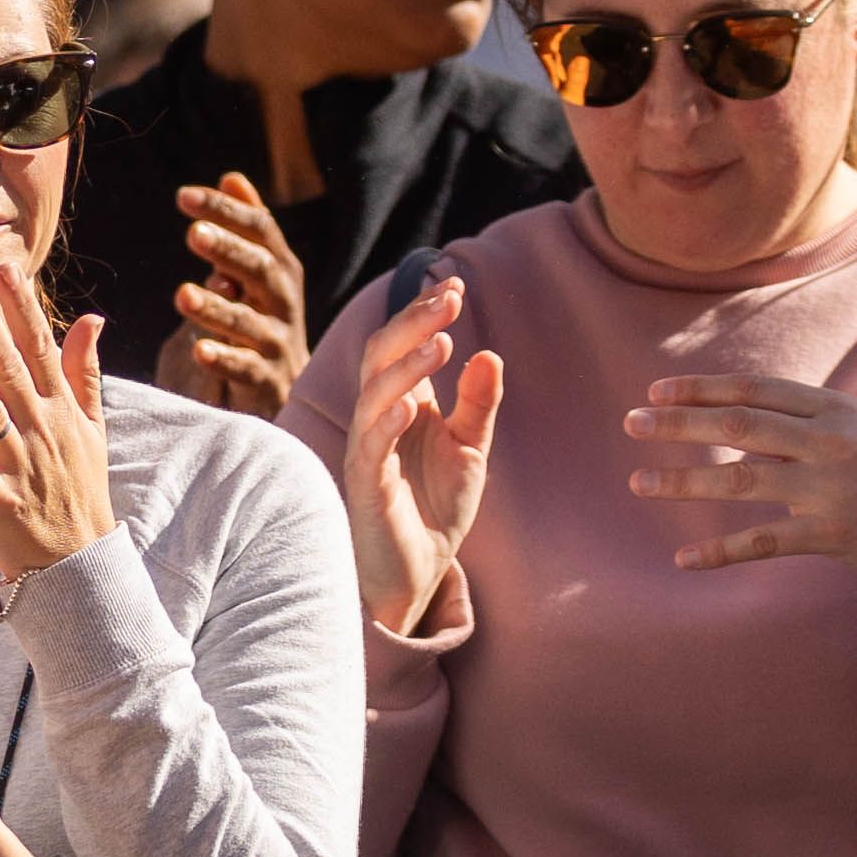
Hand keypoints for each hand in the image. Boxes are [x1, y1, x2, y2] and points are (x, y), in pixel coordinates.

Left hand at [0, 266, 115, 578]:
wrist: (79, 566)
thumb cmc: (79, 491)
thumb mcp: (91, 428)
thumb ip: (84, 371)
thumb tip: (92, 317)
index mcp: (61, 412)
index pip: (40, 350)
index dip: (22, 310)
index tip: (4, 271)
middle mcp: (43, 433)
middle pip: (13, 373)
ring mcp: (22, 469)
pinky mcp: (1, 507)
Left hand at [165, 181, 308, 414]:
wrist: (282, 397)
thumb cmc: (257, 324)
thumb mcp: (252, 274)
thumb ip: (243, 232)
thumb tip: (232, 178)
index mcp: (278, 271)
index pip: (259, 231)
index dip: (226, 212)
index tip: (183, 196)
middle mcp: (284, 303)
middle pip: (262, 270)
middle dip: (230, 250)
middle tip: (193, 234)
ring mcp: (278, 345)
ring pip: (250, 322)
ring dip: (217, 307)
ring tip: (182, 295)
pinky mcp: (269, 385)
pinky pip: (247, 370)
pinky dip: (224, 358)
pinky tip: (199, 349)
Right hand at [338, 276, 499, 637]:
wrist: (418, 572)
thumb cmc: (435, 507)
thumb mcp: (470, 449)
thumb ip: (477, 404)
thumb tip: (489, 354)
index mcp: (401, 402)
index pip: (403, 344)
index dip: (424, 313)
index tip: (456, 284)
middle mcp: (379, 418)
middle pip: (381, 356)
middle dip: (413, 324)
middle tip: (448, 299)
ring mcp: (369, 450)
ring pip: (374, 394)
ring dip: (406, 366)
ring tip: (440, 342)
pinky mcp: (367, 486)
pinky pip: (371, 447)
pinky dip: (388, 422)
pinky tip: (411, 404)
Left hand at [621, 375, 856, 591]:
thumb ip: (807, 421)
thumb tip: (735, 423)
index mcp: (836, 408)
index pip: (755, 389)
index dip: (702, 388)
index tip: (658, 391)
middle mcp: (830, 442)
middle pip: (738, 426)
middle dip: (679, 424)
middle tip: (631, 424)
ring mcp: (830, 489)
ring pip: (741, 481)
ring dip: (685, 481)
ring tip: (640, 483)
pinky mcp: (832, 535)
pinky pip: (763, 541)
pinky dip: (719, 552)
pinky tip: (684, 558)